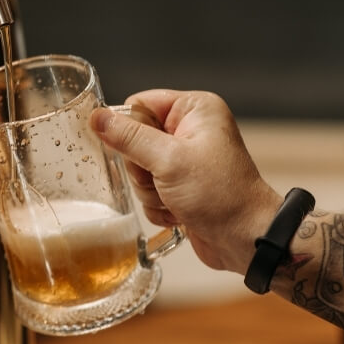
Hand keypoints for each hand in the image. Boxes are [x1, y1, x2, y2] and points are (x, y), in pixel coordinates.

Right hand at [90, 89, 283, 274]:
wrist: (245, 239)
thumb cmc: (221, 195)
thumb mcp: (169, 161)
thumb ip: (128, 138)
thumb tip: (97, 118)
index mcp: (193, 109)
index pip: (138, 104)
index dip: (131, 130)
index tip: (143, 154)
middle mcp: (190, 129)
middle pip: (133, 140)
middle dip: (142, 169)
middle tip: (164, 181)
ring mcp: (184, 159)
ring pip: (138, 169)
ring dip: (150, 191)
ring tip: (175, 199)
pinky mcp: (180, 184)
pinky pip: (148, 190)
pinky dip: (157, 205)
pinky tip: (178, 212)